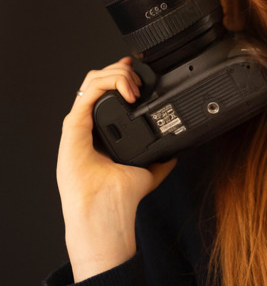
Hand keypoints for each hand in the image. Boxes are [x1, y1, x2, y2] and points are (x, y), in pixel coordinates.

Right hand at [57, 57, 175, 281]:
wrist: (107, 216)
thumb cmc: (120, 198)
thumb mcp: (147, 171)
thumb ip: (159, 160)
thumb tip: (174, 153)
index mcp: (100, 132)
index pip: (106, 92)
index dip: (122, 76)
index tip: (141, 73)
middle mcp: (87, 125)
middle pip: (98, 80)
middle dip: (119, 70)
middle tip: (138, 75)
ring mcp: (78, 126)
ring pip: (91, 82)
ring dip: (114, 73)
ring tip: (133, 82)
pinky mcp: (72, 129)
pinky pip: (85, 95)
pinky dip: (107, 84)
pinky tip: (126, 91)